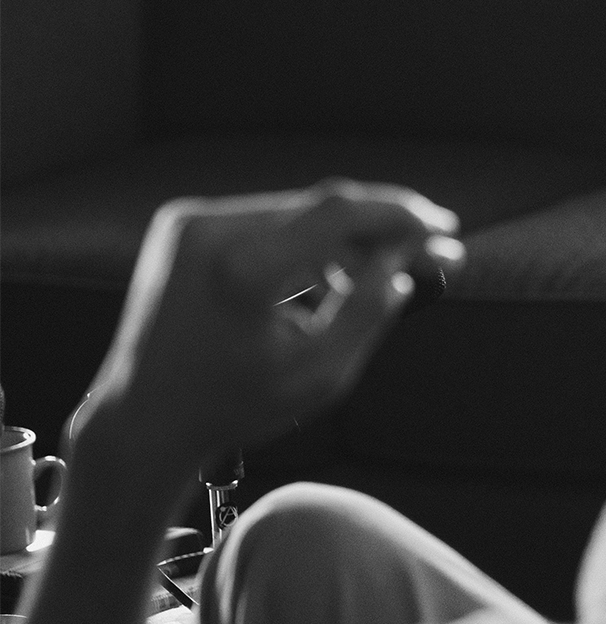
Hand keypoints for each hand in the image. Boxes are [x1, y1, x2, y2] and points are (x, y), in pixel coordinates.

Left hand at [78, 180, 461, 472]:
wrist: (143, 417)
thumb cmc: (232, 406)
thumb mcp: (320, 375)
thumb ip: (369, 312)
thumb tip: (407, 266)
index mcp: (243, 270)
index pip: (340, 214)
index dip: (402, 217)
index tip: (445, 230)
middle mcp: (212, 231)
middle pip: (323, 207)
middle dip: (382, 228)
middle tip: (431, 251)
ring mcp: (192, 223)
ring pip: (298, 212)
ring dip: (347, 238)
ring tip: (381, 277)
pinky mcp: (186, 226)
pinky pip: (268, 221)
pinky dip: (307, 243)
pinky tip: (332, 279)